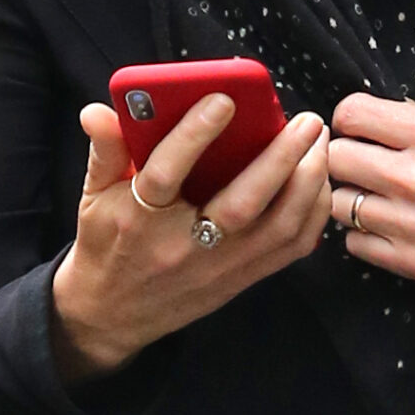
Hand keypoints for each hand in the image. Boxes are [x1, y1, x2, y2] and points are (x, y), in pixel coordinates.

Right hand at [51, 92, 331, 379]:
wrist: (112, 315)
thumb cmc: (107, 244)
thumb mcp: (94, 196)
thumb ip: (104, 150)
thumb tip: (97, 110)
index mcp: (138, 220)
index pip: (166, 173)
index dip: (194, 135)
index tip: (224, 99)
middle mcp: (182, 247)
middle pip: (240, 204)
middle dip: (280, 158)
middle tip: (305, 121)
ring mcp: (217, 268)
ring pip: (276, 228)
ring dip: (307, 183)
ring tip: (319, 143)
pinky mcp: (241, 280)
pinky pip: (290, 248)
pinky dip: (312, 213)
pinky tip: (319, 181)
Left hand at [325, 94, 414, 294]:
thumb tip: (371, 120)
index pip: (350, 114)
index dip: (351, 120)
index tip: (362, 130)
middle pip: (336, 158)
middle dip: (348, 157)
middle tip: (367, 164)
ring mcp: (412, 224)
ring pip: (338, 203)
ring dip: (353, 197)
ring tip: (380, 197)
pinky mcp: (413, 262)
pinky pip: (354, 242)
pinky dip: (365, 232)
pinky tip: (390, 225)